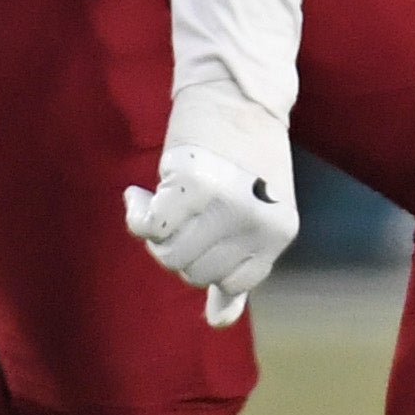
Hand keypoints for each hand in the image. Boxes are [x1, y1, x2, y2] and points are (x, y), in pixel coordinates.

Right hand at [120, 122, 297, 325]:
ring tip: (165, 200)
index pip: (229, 284)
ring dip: (158, 233)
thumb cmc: (248, 156)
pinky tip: (140, 194)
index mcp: (278, 234)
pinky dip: (137, 214)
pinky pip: (149, 227)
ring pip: (169, 254)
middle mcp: (255, 225)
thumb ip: (239, 267)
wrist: (240, 94)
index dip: (207, 263)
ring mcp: (225, 206)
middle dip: (179, 246)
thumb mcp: (258, 212)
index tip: (204, 231)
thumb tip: (219, 321)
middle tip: (181, 210)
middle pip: (193, 272)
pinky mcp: (192, 184)